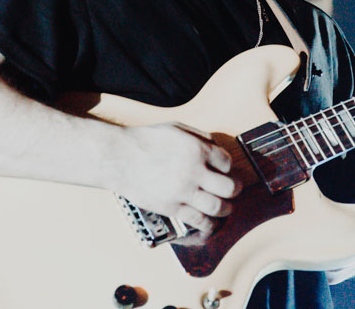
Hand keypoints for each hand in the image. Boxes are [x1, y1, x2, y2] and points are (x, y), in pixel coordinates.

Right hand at [112, 123, 241, 237]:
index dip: (228, 167)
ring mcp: (183, 191)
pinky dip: (209, 224)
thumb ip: (200, 136)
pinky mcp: (172, 207)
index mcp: (197, 149)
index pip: (227, 162)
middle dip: (235, 189)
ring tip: (225, 207)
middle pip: (230, 187)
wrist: (119, 157)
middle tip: (234, 190)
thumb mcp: (177, 128)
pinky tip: (210, 223)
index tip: (224, 170)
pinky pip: (198, 220)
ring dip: (226, 208)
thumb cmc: (146, 141)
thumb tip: (216, 148)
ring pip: (218, 207)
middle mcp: (193, 171)